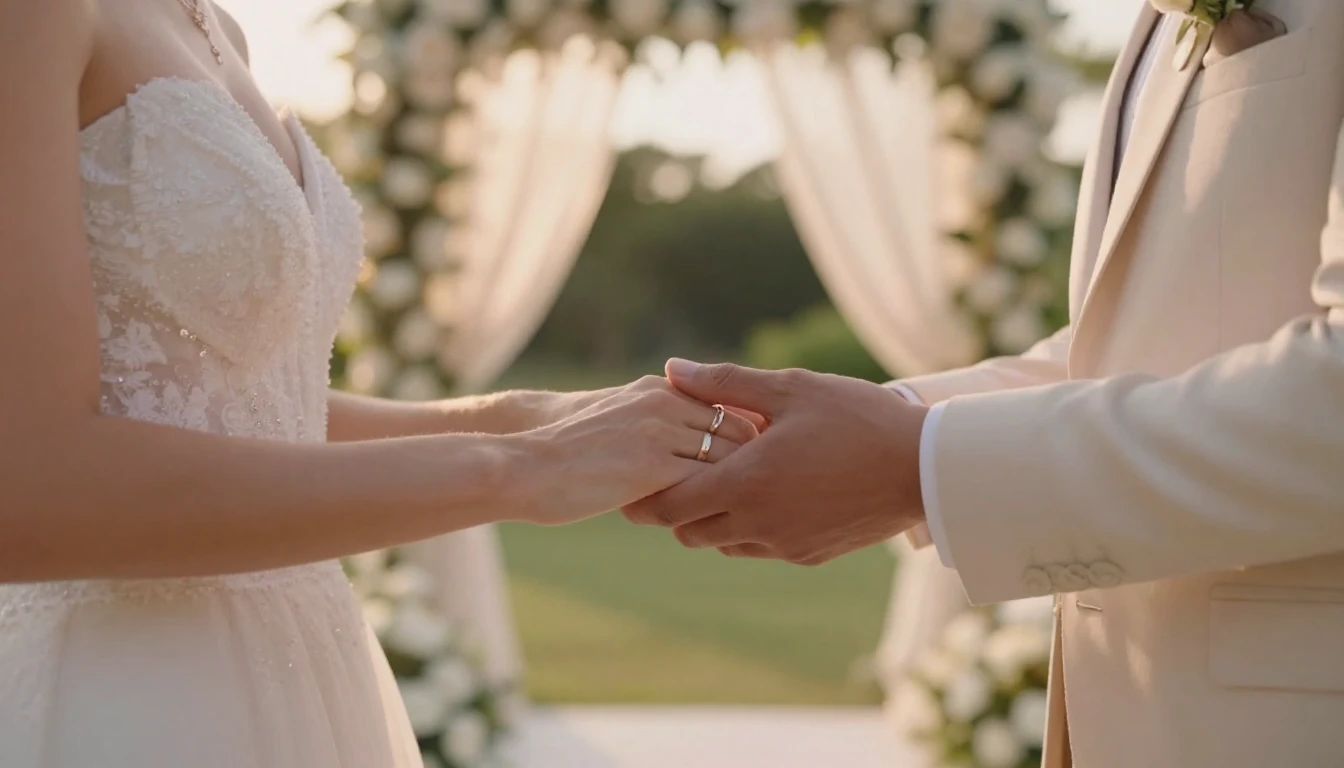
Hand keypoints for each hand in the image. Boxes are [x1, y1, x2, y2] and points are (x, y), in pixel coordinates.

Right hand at [517, 376, 758, 524]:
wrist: (525, 466)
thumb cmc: (570, 451)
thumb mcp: (620, 420)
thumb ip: (658, 424)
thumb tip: (692, 451)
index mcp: (661, 389)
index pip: (729, 408)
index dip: (748, 442)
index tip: (756, 471)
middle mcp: (667, 402)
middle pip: (741, 430)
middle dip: (755, 465)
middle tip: (758, 498)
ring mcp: (662, 431)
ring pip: (730, 458)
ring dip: (739, 488)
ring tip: (736, 516)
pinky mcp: (654, 466)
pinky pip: (707, 485)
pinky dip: (715, 506)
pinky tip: (709, 524)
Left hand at [622, 360, 926, 564]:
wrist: (926, 467)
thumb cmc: (857, 418)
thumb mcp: (790, 388)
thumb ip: (723, 383)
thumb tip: (671, 369)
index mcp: (746, 484)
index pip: (669, 506)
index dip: (646, 493)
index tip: (640, 473)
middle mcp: (758, 524)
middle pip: (688, 532)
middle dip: (679, 505)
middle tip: (685, 469)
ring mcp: (784, 545)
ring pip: (722, 543)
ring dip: (715, 518)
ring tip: (731, 476)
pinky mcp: (809, 555)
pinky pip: (760, 548)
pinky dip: (750, 527)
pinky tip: (770, 492)